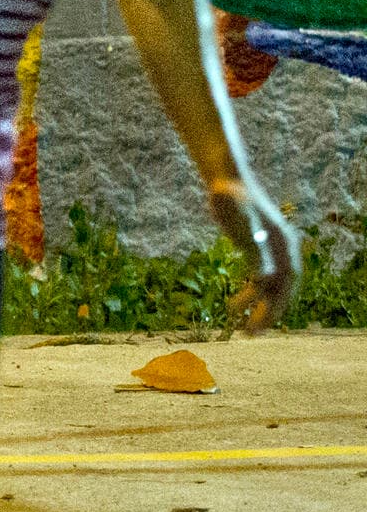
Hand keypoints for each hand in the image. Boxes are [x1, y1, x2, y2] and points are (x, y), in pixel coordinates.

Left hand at [207, 176, 299, 332]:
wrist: (225, 178)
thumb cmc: (230, 198)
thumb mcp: (239, 223)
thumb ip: (252, 249)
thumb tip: (263, 279)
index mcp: (283, 245)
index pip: (286, 283)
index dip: (276, 305)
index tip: (263, 325)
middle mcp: (282, 248)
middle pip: (281, 287)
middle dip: (269, 312)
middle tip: (251, 334)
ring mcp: (271, 248)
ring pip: (271, 284)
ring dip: (259, 306)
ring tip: (242, 326)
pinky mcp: (257, 246)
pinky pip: (260, 276)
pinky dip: (252, 292)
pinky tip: (237, 304)